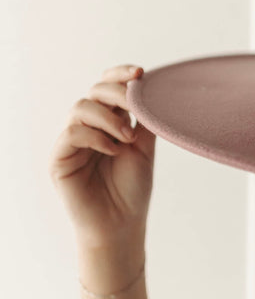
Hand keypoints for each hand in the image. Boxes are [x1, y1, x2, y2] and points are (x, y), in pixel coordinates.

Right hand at [49, 64, 154, 247]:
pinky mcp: (60, 158)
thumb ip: (143, 119)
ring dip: (108, 118)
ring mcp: (71, 142)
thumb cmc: (131, 190)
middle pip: (95, 91)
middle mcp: (87, 127)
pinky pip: (72, 132)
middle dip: (117, 94)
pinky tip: (113, 150)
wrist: (121, 225)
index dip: (120, 75)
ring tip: (127, 139)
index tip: (141, 73)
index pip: (107, 86)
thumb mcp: (144, 148)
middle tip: (134, 108)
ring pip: (81, 107)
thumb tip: (150, 88)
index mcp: (108, 122)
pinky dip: (96, 136)